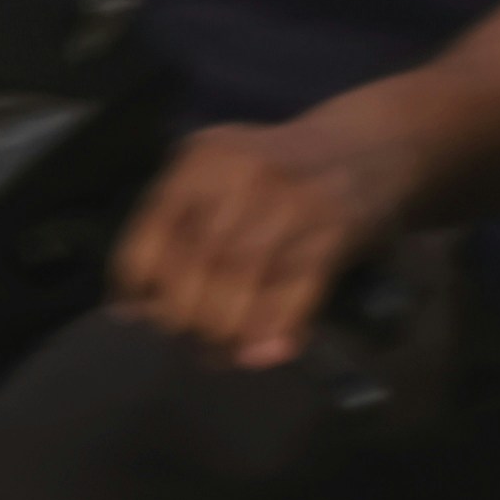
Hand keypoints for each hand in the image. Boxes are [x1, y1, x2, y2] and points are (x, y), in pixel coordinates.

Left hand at [113, 105, 429, 366]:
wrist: (366, 146)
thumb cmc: (275, 168)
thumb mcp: (217, 170)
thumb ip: (175, 223)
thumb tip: (133, 307)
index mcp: (202, 158)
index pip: (152, 232)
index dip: (136, 284)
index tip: (134, 315)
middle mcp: (242, 176)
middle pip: (194, 266)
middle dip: (183, 316)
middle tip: (187, 339)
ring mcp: (291, 205)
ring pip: (239, 284)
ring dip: (224, 332)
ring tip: (219, 352)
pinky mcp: (334, 236)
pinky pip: (293, 297)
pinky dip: (272, 332)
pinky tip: (261, 353)